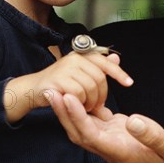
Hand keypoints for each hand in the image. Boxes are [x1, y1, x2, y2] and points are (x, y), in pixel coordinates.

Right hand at [3, 52, 132, 121]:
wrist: (34, 89)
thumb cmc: (59, 84)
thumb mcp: (81, 74)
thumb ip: (99, 68)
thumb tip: (117, 58)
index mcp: (82, 55)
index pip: (105, 62)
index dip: (118, 72)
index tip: (129, 83)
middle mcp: (74, 58)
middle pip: (99, 78)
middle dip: (102, 95)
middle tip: (97, 106)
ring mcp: (66, 68)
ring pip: (90, 86)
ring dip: (90, 101)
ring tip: (85, 106)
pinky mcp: (58, 80)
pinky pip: (78, 93)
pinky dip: (80, 102)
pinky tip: (77, 105)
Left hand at [50, 92, 163, 162]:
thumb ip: (153, 135)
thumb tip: (132, 120)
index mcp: (122, 152)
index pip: (91, 135)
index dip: (77, 117)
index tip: (66, 97)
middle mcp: (112, 148)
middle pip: (80, 131)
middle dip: (64, 112)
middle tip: (50, 90)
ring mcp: (114, 140)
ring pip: (85, 124)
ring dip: (71, 108)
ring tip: (58, 87)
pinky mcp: (118, 131)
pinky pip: (98, 116)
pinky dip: (90, 101)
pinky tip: (89, 85)